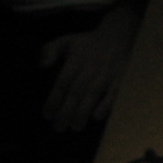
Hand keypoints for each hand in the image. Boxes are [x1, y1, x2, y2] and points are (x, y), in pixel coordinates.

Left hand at [39, 4, 140, 131]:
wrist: (120, 34)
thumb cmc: (90, 43)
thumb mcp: (67, 40)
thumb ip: (50, 50)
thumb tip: (42, 65)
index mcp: (75, 61)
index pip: (61, 83)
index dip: (53, 100)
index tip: (47, 115)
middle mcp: (89, 69)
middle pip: (75, 93)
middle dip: (65, 111)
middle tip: (58, 128)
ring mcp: (106, 76)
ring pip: (92, 96)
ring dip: (82, 113)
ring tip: (75, 127)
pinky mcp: (121, 80)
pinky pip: (113, 96)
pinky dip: (105, 106)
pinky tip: (96, 117)